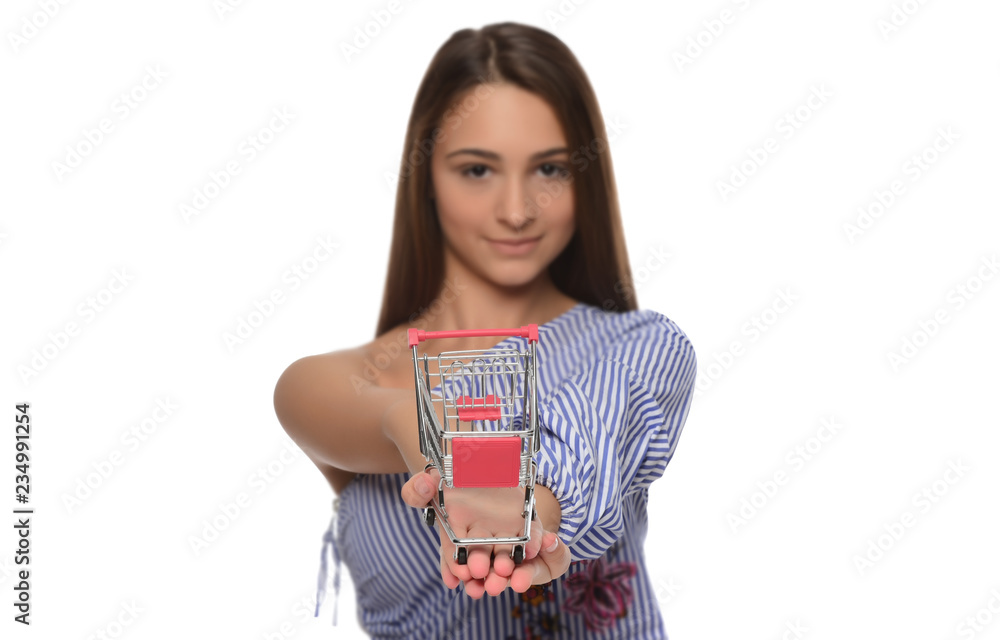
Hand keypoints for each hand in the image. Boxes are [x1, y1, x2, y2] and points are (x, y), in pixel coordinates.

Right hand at [401, 467, 570, 596]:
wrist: (483, 460)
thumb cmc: (452, 475)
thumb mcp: (431, 479)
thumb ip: (419, 488)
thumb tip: (422, 486)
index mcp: (455, 533)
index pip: (453, 554)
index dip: (455, 564)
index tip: (459, 573)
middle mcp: (479, 538)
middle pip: (480, 558)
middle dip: (480, 567)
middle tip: (480, 572)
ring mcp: (503, 531)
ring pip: (505, 554)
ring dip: (505, 565)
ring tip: (504, 571)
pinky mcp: (525, 521)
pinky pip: (529, 534)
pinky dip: (531, 543)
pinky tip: (532, 549)